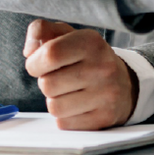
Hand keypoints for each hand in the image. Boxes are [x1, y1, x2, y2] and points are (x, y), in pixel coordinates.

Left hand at [23, 19, 138, 130]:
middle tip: (58, 78)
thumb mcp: (67, 36)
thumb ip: (41, 31)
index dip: (34, 62)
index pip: (50, 54)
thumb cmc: (87, 59)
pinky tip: (77, 106)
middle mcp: (102, 67)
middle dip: (45, 83)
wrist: (124, 85)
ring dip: (54, 101)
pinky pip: (64, 123)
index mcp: (91, 42)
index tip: (38, 64)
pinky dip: (65, 116)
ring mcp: (106, 94)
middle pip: (47, 84)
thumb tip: (29, 51)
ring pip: (54, 107)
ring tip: (68, 92)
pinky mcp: (104, 118)